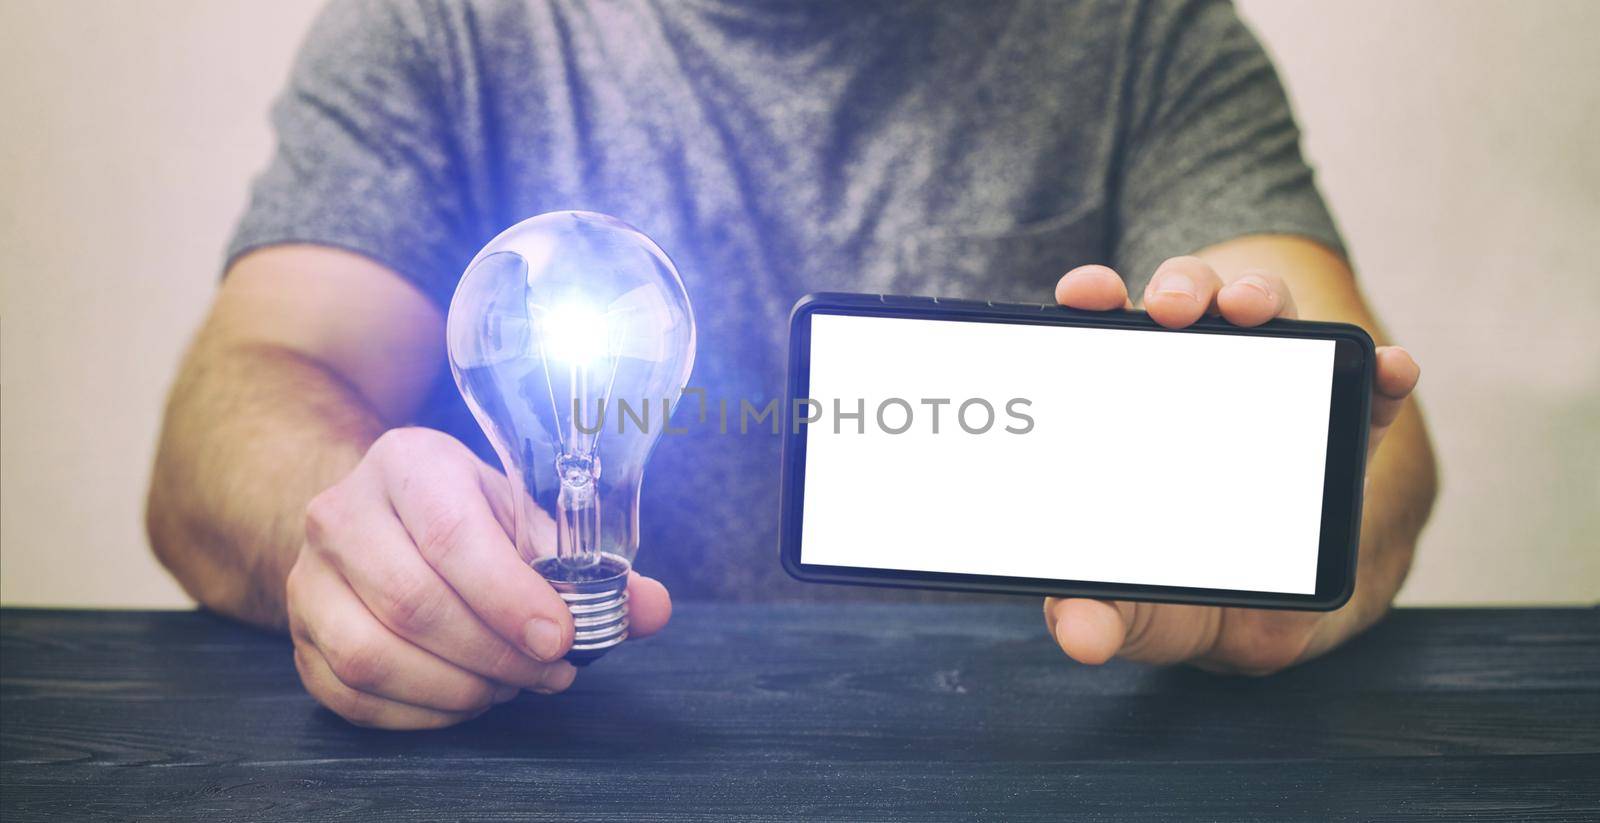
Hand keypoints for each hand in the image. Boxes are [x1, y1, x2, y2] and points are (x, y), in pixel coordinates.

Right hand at [287, 427, 671, 727]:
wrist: (378, 517)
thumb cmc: (466, 516)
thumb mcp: (526, 517)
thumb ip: (591, 565)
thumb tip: (650, 609)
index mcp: (408, 462)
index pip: (451, 535)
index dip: (510, 598)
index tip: (560, 639)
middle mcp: (341, 512)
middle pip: (413, 602)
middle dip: (495, 654)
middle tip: (549, 672)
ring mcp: (308, 577)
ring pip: (372, 655)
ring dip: (456, 688)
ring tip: (508, 685)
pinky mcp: (298, 634)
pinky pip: (351, 694)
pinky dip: (418, 713)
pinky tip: (464, 699)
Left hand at [1044, 256, 1420, 673]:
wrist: (1252, 626)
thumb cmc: (1172, 598)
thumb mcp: (1127, 611)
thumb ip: (1093, 616)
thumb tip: (1079, 634)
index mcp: (1130, 410)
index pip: (1107, 338)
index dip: (1096, 302)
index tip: (1085, 296)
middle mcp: (1195, 384)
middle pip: (1188, 306)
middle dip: (1181, 287)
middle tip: (1172, 309)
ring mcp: (1271, 399)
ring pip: (1266, 322)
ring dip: (1260, 299)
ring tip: (1251, 311)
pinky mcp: (1338, 431)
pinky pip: (1364, 390)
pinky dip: (1379, 371)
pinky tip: (1387, 367)